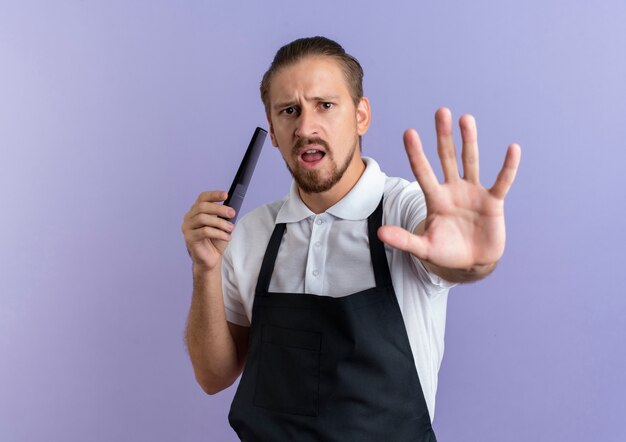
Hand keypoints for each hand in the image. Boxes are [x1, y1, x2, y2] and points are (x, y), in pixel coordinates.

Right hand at [181, 191, 235, 271]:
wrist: (211, 259)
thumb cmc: (216, 241)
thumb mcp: (222, 225)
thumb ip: (223, 215)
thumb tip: (231, 208)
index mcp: (196, 211)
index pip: (202, 198)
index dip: (213, 194)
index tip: (225, 195)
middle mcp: (189, 217)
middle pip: (202, 207)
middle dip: (219, 208)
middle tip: (232, 213)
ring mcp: (187, 228)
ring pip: (203, 218)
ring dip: (220, 222)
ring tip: (230, 228)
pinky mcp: (189, 238)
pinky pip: (204, 231)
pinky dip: (218, 233)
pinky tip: (227, 237)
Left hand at [378, 108, 520, 276]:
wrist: (471, 263)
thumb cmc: (446, 253)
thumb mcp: (423, 248)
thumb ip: (404, 240)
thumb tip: (379, 233)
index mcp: (435, 199)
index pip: (423, 172)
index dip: (416, 154)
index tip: (409, 132)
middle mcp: (453, 190)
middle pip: (447, 158)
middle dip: (443, 136)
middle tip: (441, 111)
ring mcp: (474, 193)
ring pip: (470, 162)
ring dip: (469, 141)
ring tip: (466, 118)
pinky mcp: (493, 202)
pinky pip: (501, 181)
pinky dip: (508, 167)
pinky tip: (513, 149)